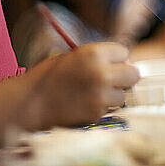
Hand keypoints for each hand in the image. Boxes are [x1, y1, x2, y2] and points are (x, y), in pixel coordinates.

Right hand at [23, 42, 139, 127]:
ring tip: (93, 92)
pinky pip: (109, 108)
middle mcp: (102, 73)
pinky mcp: (97, 112)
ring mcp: (101, 95)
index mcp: (94, 53)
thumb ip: (98, 57)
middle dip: (124, 76)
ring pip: (123, 95)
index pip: (124, 53)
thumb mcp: (74, 55)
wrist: (31, 101)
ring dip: (113, 94)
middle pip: (133, 74)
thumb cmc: (50, 75)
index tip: (110, 63)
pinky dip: (101, 107)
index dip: (117, 58)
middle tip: (112, 79)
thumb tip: (125, 63)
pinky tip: (84, 103)